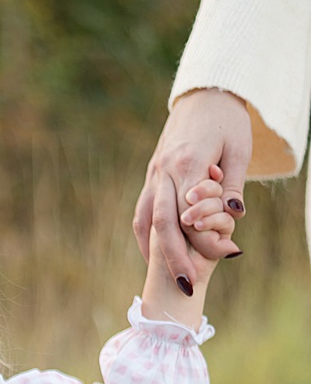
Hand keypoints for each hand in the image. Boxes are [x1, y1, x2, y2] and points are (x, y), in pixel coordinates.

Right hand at [133, 88, 248, 289]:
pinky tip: (154, 255)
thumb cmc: (227, 122)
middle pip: (163, 222)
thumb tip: (233, 214)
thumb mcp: (239, 149)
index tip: (229, 254)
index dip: (207, 237)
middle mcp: (163, 171)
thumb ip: (233, 183)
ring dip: (154, 252)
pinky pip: (142, 212)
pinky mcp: (151, 177)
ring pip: (145, 220)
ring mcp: (153, 175)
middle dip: (174, 257)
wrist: (203, 97)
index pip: (191, 211)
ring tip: (166, 278)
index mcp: (187, 162)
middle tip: (187, 285)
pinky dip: (146, 237)